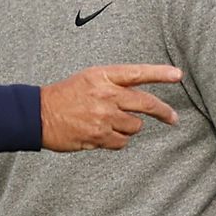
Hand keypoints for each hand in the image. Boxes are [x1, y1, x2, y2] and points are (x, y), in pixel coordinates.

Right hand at [39, 64, 180, 151]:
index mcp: (102, 76)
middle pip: (146, 103)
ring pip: (135, 126)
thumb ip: (114, 84)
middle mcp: (106, 95)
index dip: (159, 73)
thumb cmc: (64, 96)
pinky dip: (117, 140)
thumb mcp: (88, 79)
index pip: (137, 73)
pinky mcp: (99, 136)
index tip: (178, 75)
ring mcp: (103, 116)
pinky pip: (122, 142)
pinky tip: (103, 134)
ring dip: (128, 127)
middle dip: (163, 112)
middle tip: (172, 118)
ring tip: (109, 123)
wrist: (38, 114)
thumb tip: (139, 98)